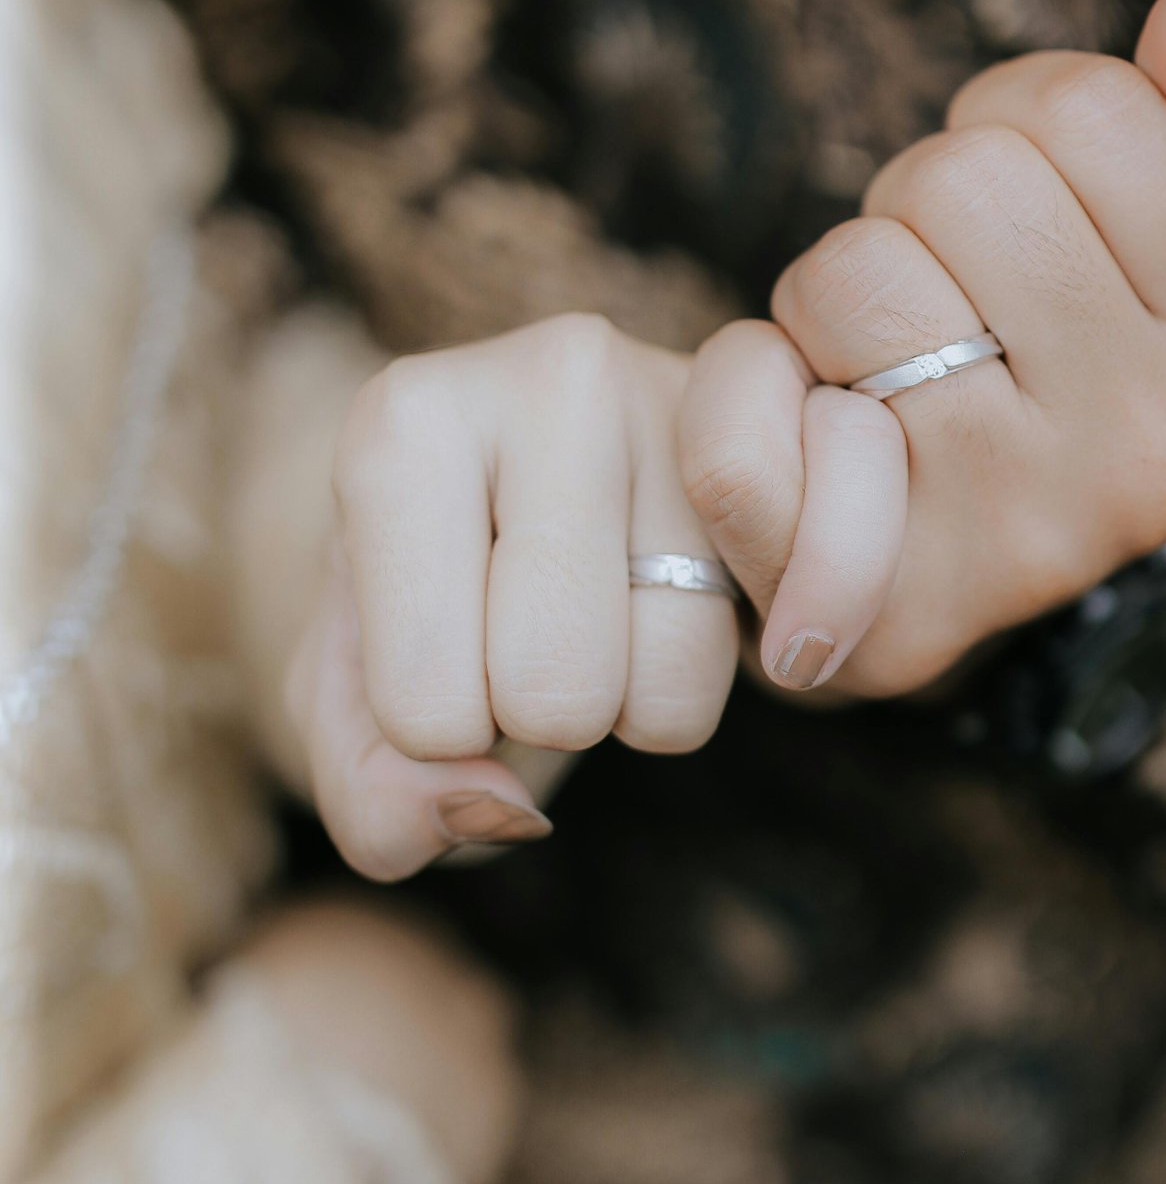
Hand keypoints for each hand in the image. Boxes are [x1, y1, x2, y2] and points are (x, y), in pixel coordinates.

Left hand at [287, 315, 736, 879]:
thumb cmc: (421, 617)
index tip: (432, 654)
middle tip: (520, 641)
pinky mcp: (795, 444)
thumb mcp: (353, 723)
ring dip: (634, 704)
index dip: (433, 739)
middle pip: (555, 690)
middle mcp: (555, 374)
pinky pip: (791, 642)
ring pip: (673, 681)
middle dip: (537, 722)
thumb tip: (500, 809)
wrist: (516, 514)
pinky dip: (735, 672)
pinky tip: (682, 610)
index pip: (426, 706)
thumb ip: (376, 803)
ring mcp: (690, 399)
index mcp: (403, 426)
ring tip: (599, 618)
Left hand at [679, 0, 1165, 696]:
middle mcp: (1153, 459)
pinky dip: (739, 384)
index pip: (1090, 107)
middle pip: (963, 180)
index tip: (1017, 205)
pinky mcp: (880, 607)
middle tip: (936, 297)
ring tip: (877, 367)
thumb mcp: (1152, 257)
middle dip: (914, 206)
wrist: (940, 585)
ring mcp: (1018, 542)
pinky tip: (798, 424)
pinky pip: (747, 407)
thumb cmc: (1043, 376)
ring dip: (829, 294)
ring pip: (848, 275)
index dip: (1014, 117)